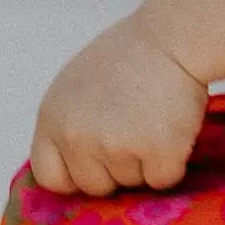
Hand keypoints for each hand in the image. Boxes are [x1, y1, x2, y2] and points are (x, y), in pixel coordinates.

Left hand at [29, 17, 207, 196]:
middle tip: (134, 131)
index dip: (75, 176)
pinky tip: (172, 128)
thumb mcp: (77, 85)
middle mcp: (77, 137)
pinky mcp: (155, 154)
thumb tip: (74, 163)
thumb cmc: (131, 54)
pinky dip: (172, 162)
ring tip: (154, 121)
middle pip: (94, 186)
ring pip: (132, 184)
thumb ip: (69, 124)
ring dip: (145, 162)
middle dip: (115, 170)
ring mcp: (115, 148)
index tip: (95, 166)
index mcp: (53, 119)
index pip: (50, 175)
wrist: (174, 38)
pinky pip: (163, 180)